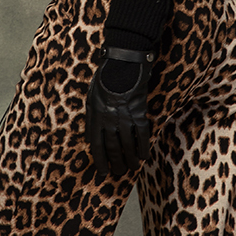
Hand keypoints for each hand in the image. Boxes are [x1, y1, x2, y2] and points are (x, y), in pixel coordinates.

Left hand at [85, 45, 153, 179]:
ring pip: (127, 145)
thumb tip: (91, 138)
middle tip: (120, 173)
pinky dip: (143, 146)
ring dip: (131, 159)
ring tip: (133, 168)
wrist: (122, 63)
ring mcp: (123, 116)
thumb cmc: (105, 78)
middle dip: (116, 163)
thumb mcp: (91, 98)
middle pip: (112, 148)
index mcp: (95, 116)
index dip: (99, 161)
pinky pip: (141, 134)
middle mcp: (107, 119)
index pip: (96, 145)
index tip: (103, 173)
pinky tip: (144, 155)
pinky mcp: (138, 111)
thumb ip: (92, 118)